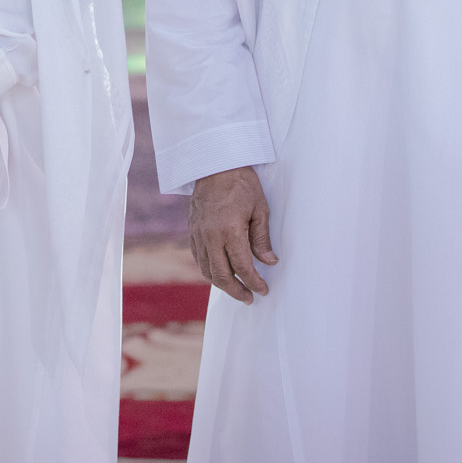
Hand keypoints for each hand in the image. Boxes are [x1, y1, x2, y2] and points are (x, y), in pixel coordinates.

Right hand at [189, 166, 276, 303]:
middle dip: (237, 291)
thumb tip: (269, 261)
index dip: (254, 283)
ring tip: (236, 288)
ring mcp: (199, 234)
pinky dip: (209, 270)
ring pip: (207, 270)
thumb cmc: (241, 183)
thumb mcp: (259, 208)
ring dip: (221, 284)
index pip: (243, 267)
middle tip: (249, 298)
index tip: (263, 290)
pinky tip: (219, 272)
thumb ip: (262, 238)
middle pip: (222, 276)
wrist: (214, 164)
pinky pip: (198, 258)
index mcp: (230, 231)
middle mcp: (211, 237)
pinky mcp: (192, 230)